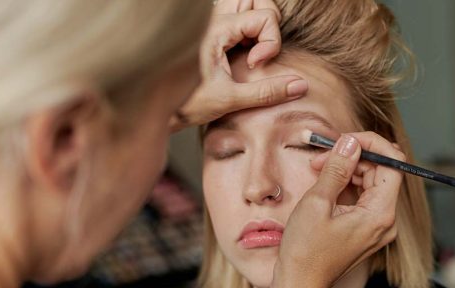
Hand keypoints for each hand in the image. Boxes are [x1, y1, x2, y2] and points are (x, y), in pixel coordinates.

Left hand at [171, 0, 307, 130]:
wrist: (154, 109)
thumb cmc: (184, 103)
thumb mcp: (229, 99)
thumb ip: (267, 92)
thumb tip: (300, 85)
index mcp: (217, 29)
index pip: (264, 17)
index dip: (270, 41)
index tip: (257, 65)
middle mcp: (214, 20)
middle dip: (268, 24)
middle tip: (260, 53)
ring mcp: (212, 25)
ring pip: (246, 4)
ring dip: (257, 24)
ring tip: (253, 51)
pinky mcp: (210, 34)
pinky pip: (236, 17)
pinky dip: (248, 31)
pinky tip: (243, 54)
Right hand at [273, 132, 403, 287]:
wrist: (299, 286)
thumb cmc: (305, 251)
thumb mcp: (317, 203)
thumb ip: (337, 169)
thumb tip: (350, 143)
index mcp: (380, 214)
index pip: (393, 164)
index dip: (372, 144)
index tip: (346, 139)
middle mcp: (386, 221)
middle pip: (382, 172)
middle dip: (355, 157)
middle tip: (323, 155)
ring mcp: (377, 228)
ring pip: (372, 183)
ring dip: (348, 170)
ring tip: (318, 169)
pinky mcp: (366, 231)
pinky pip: (364, 198)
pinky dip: (347, 186)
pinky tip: (325, 184)